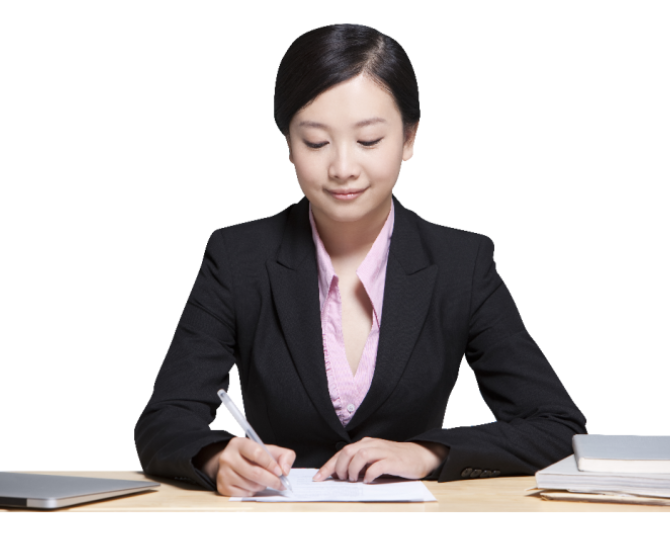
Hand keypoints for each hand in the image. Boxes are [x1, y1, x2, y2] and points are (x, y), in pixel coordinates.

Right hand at [196, 437, 295, 496]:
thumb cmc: (253, 457)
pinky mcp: (222, 487)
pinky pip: (244, 494)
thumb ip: (284, 455)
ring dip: (262, 486)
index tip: (280, 471)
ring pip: (251, 485)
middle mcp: (228, 457)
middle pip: (255, 473)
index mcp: (239, 443)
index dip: (271, 464)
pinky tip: (252, 485)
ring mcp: (223, 473)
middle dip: (272, 480)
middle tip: (280, 484)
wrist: (232, 463)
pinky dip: (253, 492)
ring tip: (263, 481)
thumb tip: (285, 470)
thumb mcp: (269, 450)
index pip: (257, 453)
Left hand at [312, 437, 447, 483]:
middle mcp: (372, 444)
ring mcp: (383, 451)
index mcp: (365, 444)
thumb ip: (359, 464)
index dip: (328, 466)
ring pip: (360, 455)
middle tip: (341, 479)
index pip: (341, 453)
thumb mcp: (374, 459)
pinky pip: (377, 466)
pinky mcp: (393, 460)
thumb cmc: (394, 459)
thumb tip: (340, 476)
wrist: (419, 455)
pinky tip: (368, 480)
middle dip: (339, 467)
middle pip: (348, 451)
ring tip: (354, 480)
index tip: (318, 478)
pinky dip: (369, 474)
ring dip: (353, 469)